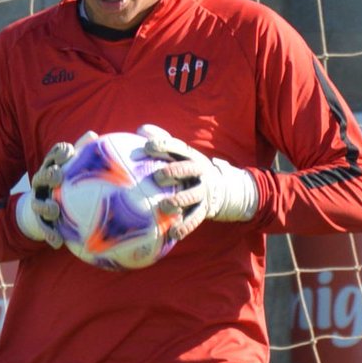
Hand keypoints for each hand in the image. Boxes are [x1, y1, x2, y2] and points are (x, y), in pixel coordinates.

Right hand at [15, 133, 97, 246]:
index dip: (59, 153)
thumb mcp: (72, 171)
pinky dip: (50, 234)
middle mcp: (42, 184)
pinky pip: (43, 228)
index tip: (69, 152)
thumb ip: (82, 154)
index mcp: (51, 169)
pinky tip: (57, 242)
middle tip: (58, 176)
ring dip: (46, 206)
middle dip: (48, 175)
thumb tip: (93, 134)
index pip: (53, 156)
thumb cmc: (65, 188)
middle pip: (42, 176)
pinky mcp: (39, 221)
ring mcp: (38, 202)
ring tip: (54, 210)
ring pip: (38, 203)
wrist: (44, 214)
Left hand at [139, 124, 256, 239]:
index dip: (163, 145)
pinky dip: (185, 227)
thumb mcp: (179, 154)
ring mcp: (202, 191)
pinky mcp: (203, 209)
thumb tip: (140, 128)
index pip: (177, 147)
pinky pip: (194, 219)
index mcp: (189, 156)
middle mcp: (198, 171)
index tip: (147, 147)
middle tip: (157, 177)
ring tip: (164, 206)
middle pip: (187, 169)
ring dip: (179, 200)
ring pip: (192, 195)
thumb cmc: (187, 169)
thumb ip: (162, 141)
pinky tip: (173, 234)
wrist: (221, 188)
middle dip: (174, 171)